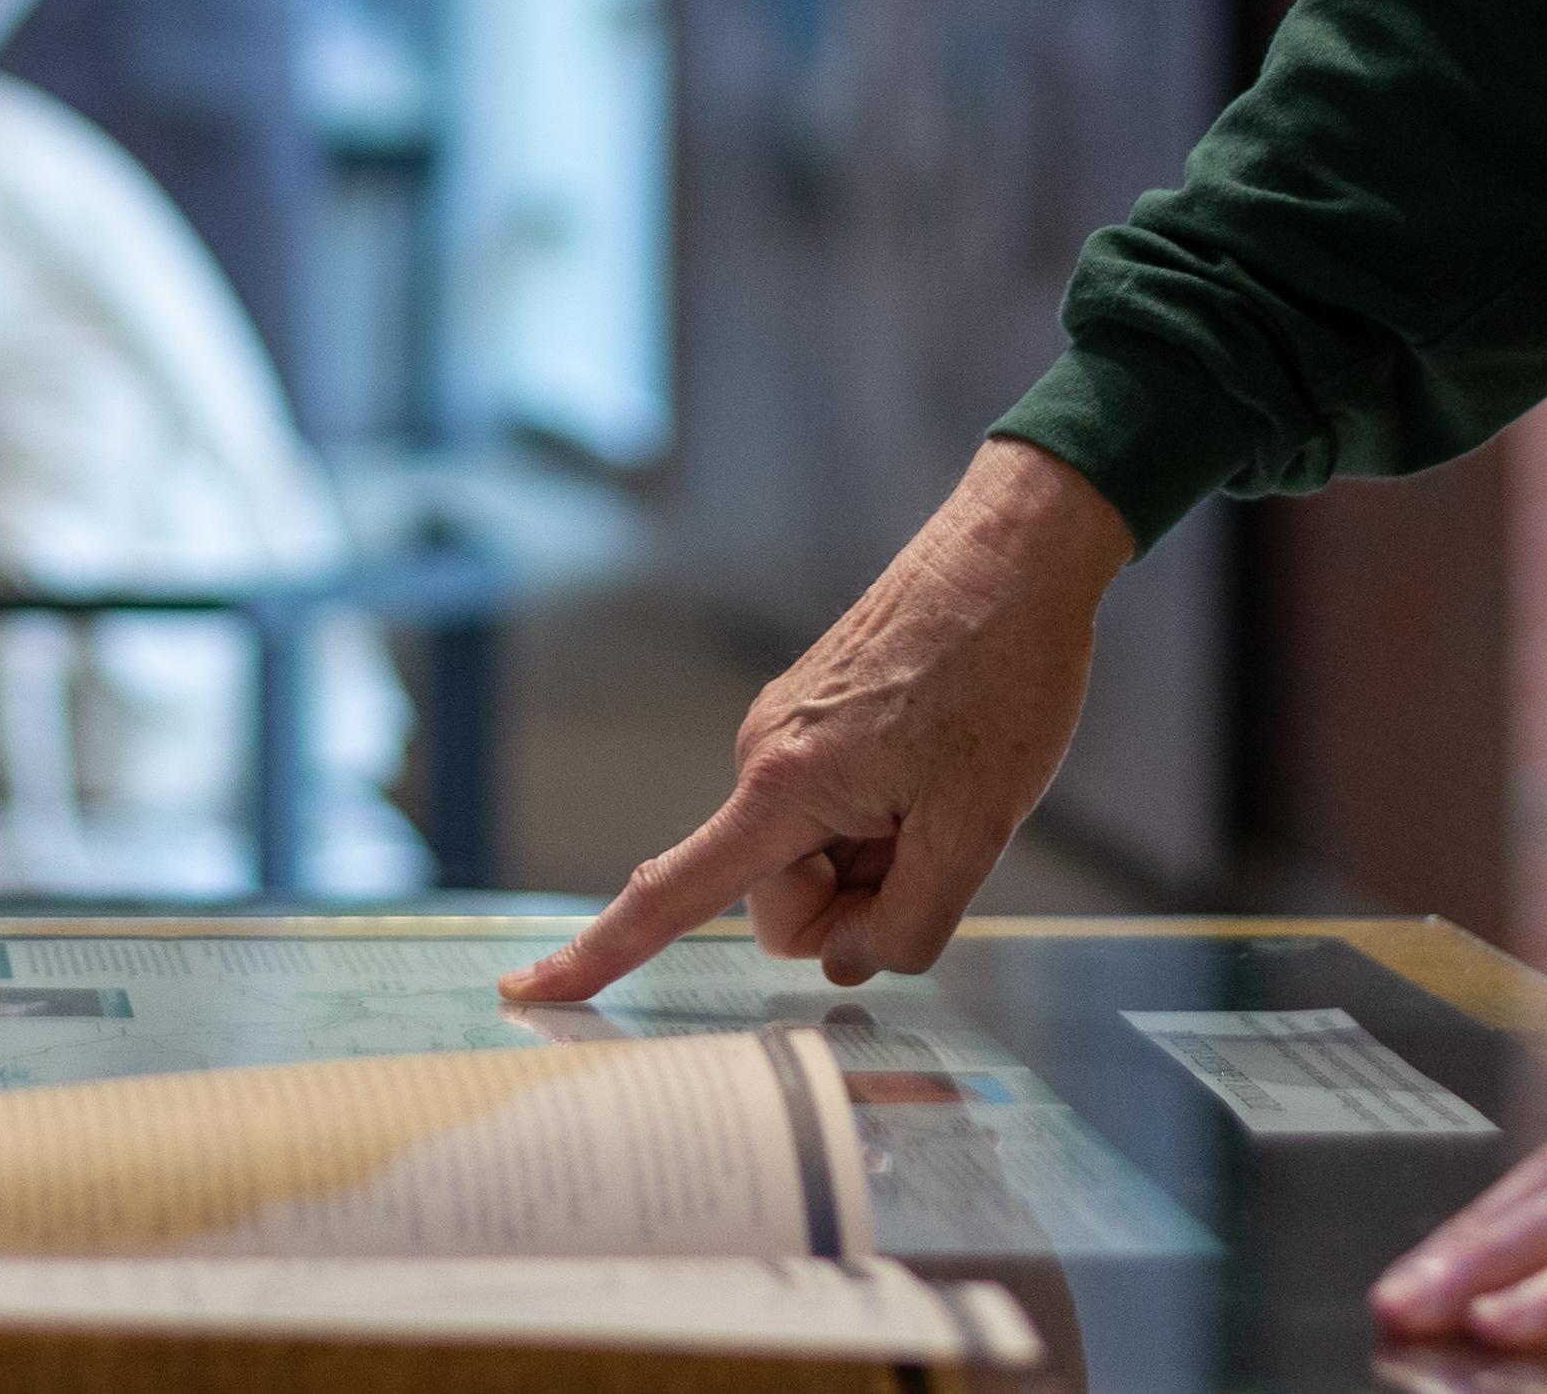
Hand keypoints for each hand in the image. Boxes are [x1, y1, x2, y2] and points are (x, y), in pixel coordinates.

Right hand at [500, 441, 1127, 1003]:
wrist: (1014, 553)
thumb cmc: (999, 678)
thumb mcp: (975, 831)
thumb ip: (907, 923)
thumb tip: (849, 959)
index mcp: (781, 785)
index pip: (673, 894)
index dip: (601, 955)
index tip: (531, 993)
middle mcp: (763, 755)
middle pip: (783, 900)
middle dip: (855, 901)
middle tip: (939, 844)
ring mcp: (787, 732)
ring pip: (816, 857)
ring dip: (878, 858)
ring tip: (948, 791)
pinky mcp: (817, 716)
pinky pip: (833, 810)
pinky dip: (883, 818)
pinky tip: (941, 767)